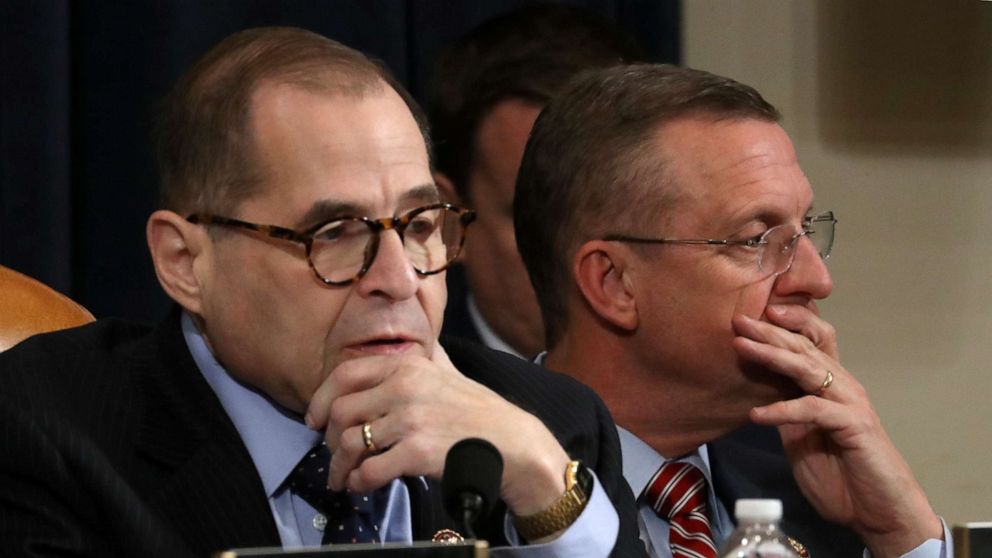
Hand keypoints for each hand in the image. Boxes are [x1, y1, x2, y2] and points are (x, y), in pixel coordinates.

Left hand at [304, 343, 570, 515]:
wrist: (513, 444)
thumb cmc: (480, 413)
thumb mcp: (449, 372)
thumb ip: (426, 360)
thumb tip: (409, 347)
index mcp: (409, 364)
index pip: (345, 375)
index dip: (321, 399)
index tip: (314, 418)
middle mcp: (405, 386)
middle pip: (341, 412)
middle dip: (329, 439)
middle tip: (334, 455)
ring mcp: (410, 419)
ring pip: (350, 443)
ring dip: (340, 467)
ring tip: (344, 478)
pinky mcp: (417, 451)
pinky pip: (369, 470)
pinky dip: (359, 482)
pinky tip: (363, 485)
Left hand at [731, 305, 941, 557]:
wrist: (878, 511)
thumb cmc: (842, 476)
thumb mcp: (800, 439)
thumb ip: (785, 413)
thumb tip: (758, 395)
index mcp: (829, 386)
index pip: (809, 343)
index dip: (784, 325)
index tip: (751, 315)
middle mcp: (842, 386)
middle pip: (805, 347)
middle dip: (770, 331)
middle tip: (740, 320)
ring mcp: (850, 403)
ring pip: (808, 368)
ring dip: (773, 356)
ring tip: (742, 347)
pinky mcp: (854, 424)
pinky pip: (813, 409)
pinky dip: (782, 410)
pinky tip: (756, 415)